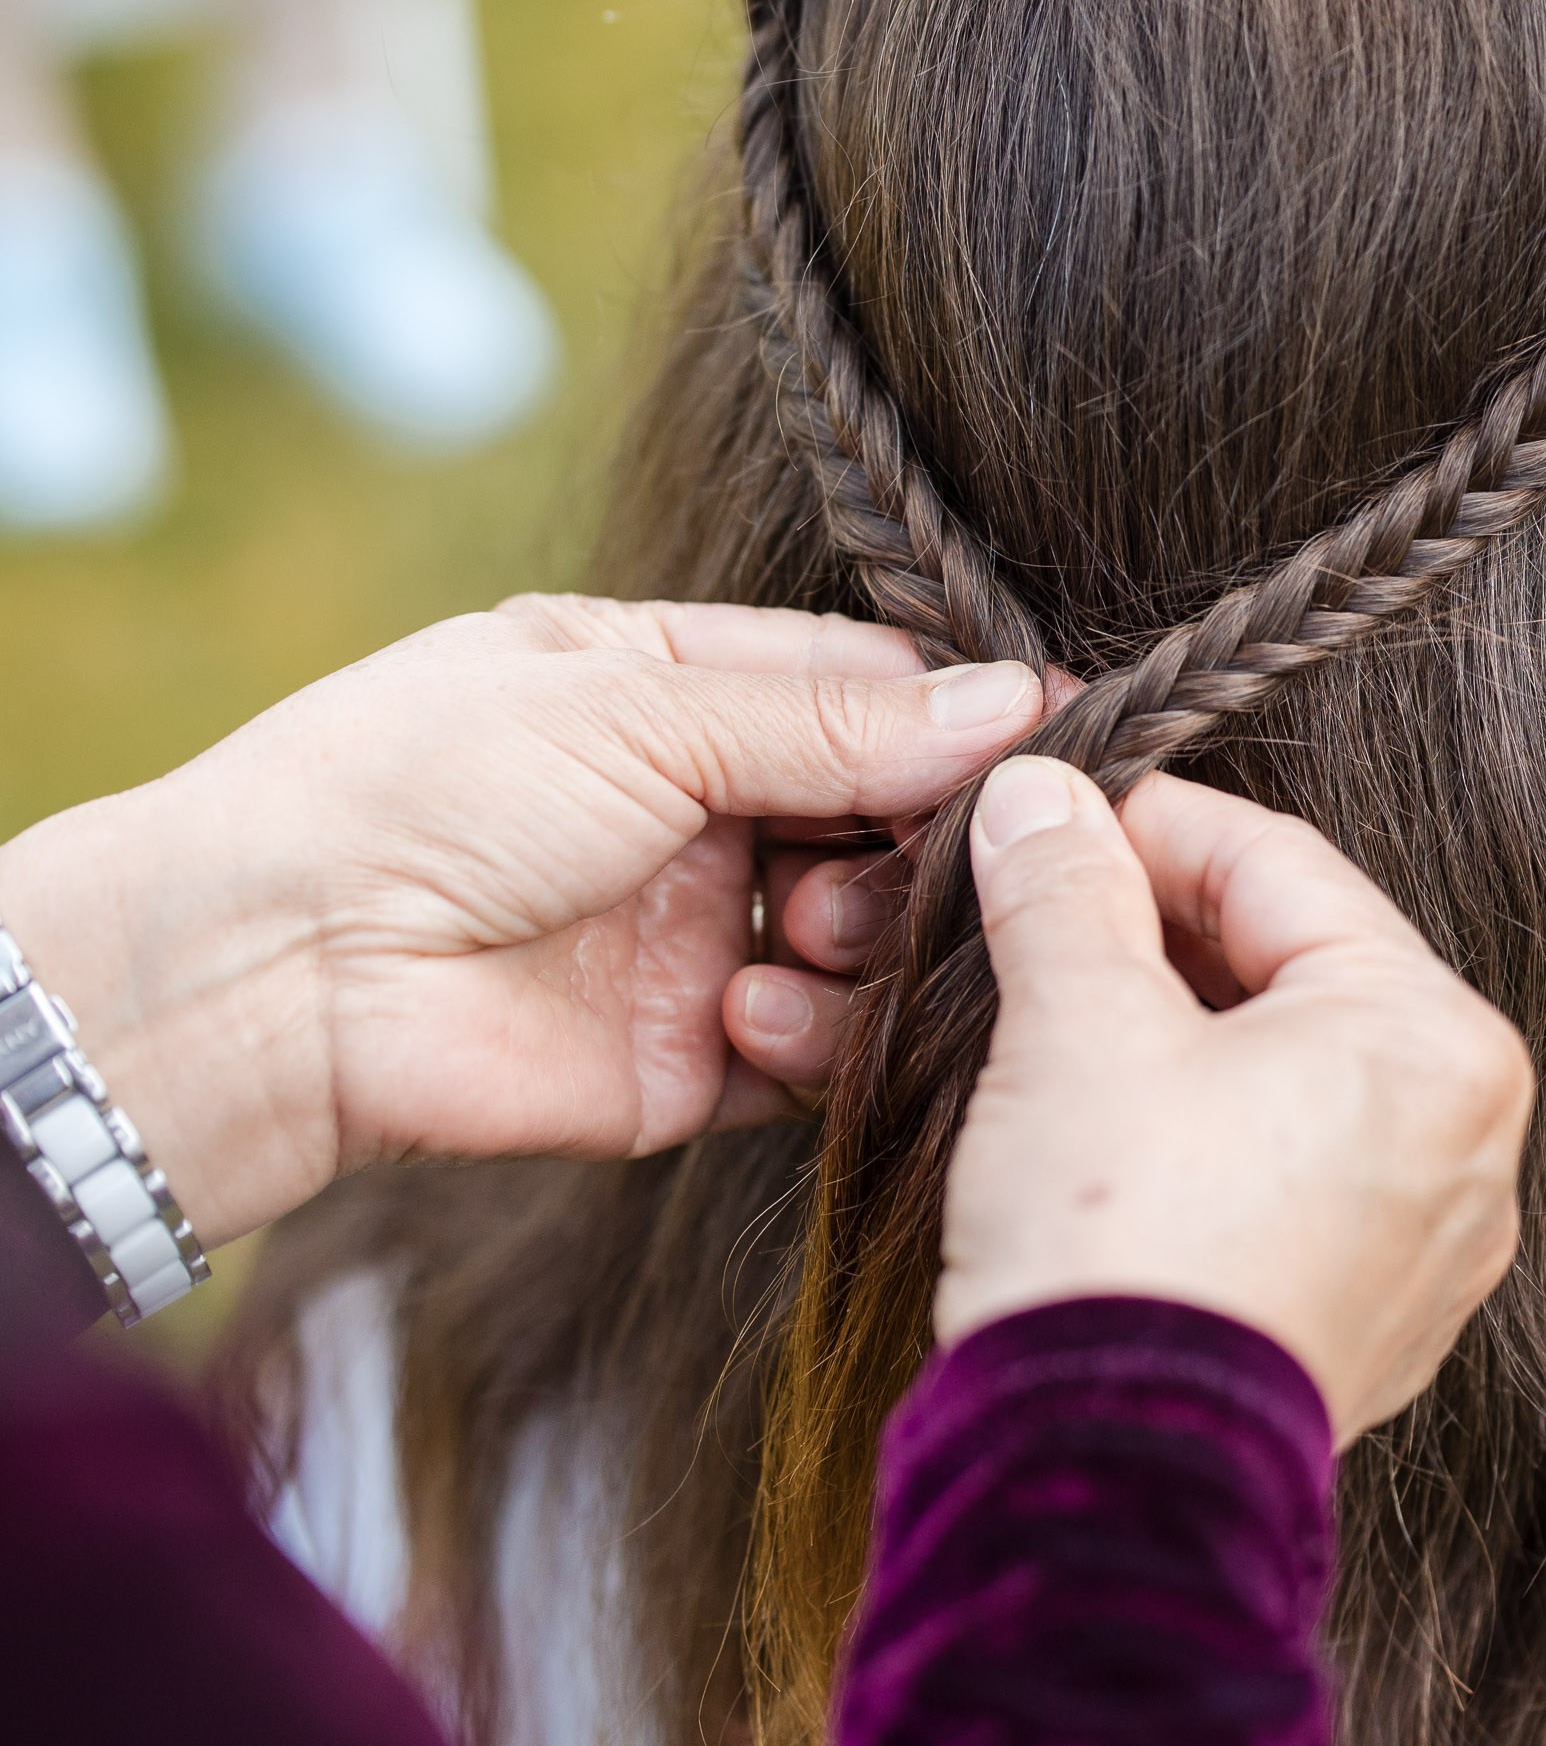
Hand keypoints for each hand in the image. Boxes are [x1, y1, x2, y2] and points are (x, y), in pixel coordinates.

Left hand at [0, 599, 1043, 1248]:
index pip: (856, 682)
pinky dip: (820, 1035)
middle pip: (881, 810)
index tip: (1062, 728)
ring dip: (869, 925)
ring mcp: (692, 935)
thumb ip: (830, 722)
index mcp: (663, 683)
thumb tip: (1013, 701)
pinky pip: (814, 1050)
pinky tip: (761, 1006)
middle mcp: (691, 806)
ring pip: (866, 932)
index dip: (958, 707)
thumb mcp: (637, 709)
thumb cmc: (422, 788)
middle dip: (929, 826)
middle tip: (964, 840)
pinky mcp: (688, 1063)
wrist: (284, 973)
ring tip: (809, 918)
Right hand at [937, 757, 1530, 1442]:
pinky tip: (1095, 1135)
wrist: (1106, 1485)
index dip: (1141, 825)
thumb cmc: (1118, 1246)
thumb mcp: (1078, 1026)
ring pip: (1278, 1080)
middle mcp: (1467, 1140)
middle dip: (1146, 939)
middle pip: (1285, 972)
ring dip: (1162, 1037)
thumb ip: (1065, 887)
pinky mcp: (1365, 1327)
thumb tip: (1040, 798)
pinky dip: (1193, 1141)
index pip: (1277, 866)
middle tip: (1028, 916)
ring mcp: (1426, 1247)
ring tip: (1046, 1021)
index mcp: (1436, 1038)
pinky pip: (1281, 1181)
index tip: (1045, 816)